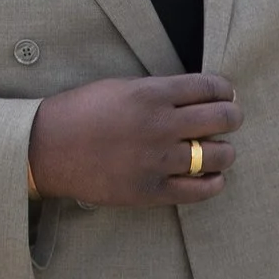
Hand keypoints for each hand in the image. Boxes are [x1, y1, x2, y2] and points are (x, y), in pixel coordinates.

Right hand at [27, 74, 240, 206]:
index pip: (209, 87)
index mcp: (151, 94)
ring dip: (225, 151)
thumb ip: (157, 92)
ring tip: (218, 150)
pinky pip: (200, 190)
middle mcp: (160, 126)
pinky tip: (211, 176)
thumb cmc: (79, 112)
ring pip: (218, 155)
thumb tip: (194, 97)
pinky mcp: (151, 191)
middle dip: (232, 116)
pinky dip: (213, 182)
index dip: (225, 90)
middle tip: (229, 118)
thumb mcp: (118, 87)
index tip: (226, 94)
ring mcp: (158, 161)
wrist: (46, 149)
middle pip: (221, 118)